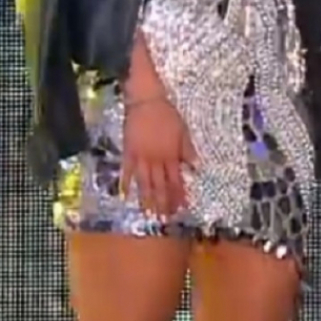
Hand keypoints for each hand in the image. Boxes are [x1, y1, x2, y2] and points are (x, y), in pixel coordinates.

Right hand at [121, 96, 198, 218]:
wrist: (146, 101)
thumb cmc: (167, 114)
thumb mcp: (183, 131)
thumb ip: (188, 151)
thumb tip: (195, 168)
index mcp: (172, 155)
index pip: (177, 180)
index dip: (179, 195)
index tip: (182, 209)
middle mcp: (157, 160)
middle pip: (161, 186)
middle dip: (164, 203)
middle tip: (166, 219)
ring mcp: (141, 157)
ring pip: (145, 183)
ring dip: (147, 200)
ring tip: (149, 214)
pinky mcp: (128, 152)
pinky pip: (127, 172)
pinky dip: (126, 185)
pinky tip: (125, 197)